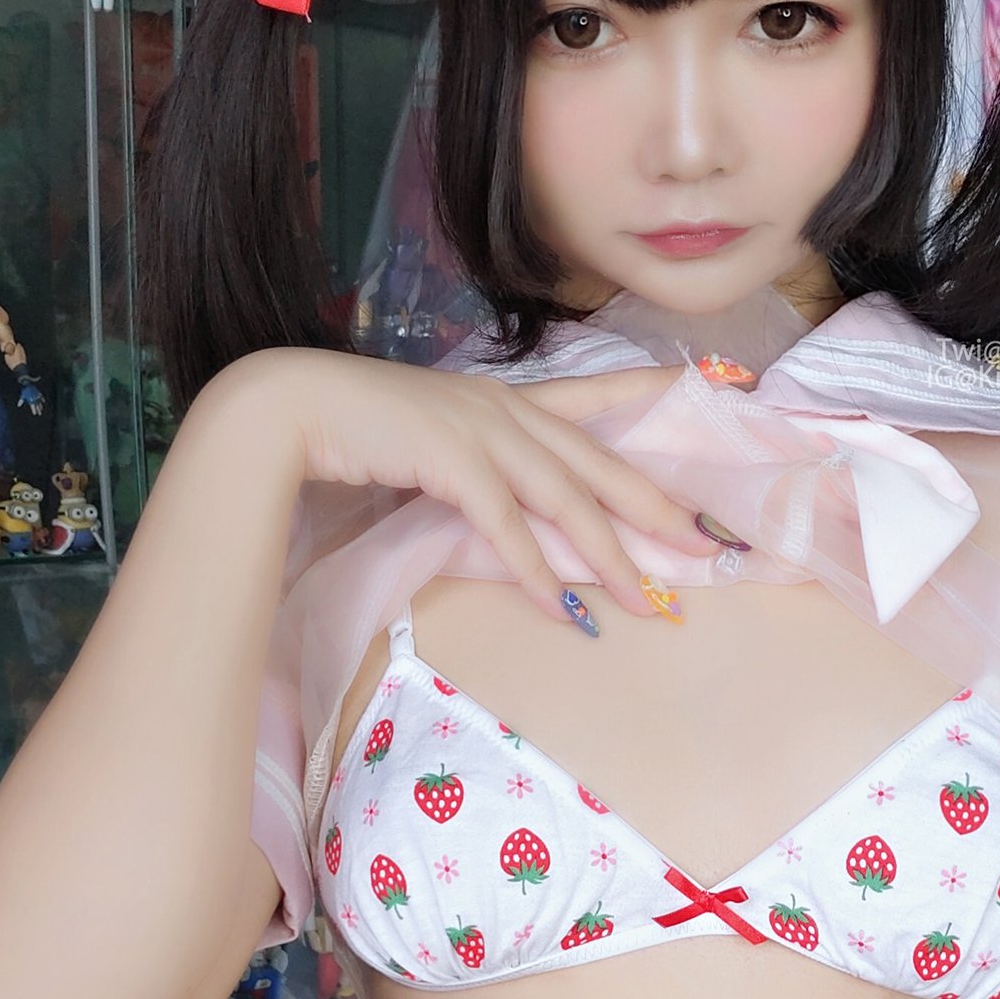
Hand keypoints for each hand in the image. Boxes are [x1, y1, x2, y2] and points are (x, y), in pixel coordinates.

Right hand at [240, 349, 720, 622]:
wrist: (289, 408)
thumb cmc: (354, 429)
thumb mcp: (432, 441)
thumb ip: (476, 468)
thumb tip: (509, 512)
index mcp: (503, 398)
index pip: (594, 395)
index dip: (650, 398)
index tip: (710, 392)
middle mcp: (504, 408)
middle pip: (598, 462)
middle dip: (655, 506)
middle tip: (704, 544)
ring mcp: (480, 430)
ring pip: (566, 498)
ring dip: (609, 555)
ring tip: (648, 601)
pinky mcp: (451, 461)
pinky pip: (507, 523)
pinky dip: (536, 568)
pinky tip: (562, 606)